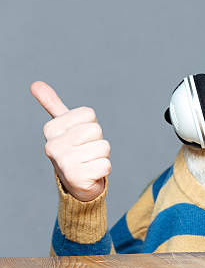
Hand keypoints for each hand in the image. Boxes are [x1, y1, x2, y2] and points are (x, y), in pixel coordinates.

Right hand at [31, 81, 110, 201]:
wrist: (76, 183)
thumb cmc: (74, 150)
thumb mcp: (64, 126)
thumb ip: (53, 105)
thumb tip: (35, 84)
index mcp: (51, 129)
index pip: (89, 114)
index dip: (91, 125)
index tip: (81, 137)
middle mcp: (53, 145)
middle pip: (96, 130)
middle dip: (97, 141)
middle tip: (86, 151)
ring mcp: (63, 162)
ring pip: (103, 147)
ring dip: (101, 156)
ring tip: (88, 162)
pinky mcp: (77, 177)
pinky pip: (106, 165)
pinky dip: (103, 169)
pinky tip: (90, 174)